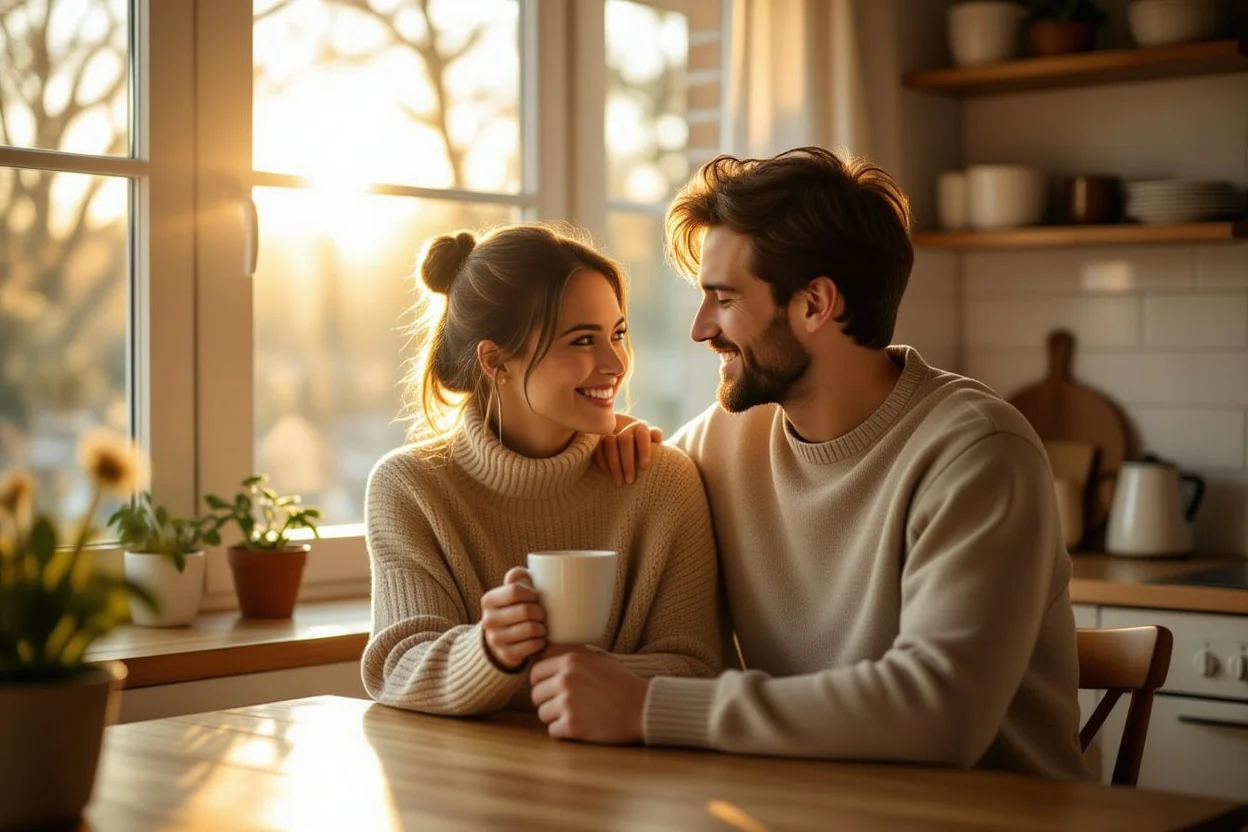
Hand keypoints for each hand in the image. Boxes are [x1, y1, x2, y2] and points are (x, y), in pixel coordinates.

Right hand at [480, 567, 545, 671]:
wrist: (500, 640)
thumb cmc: (513, 609)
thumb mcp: (511, 591)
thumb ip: (516, 577)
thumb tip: (521, 573)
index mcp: (489, 600)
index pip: (515, 590)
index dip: (532, 593)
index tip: (536, 597)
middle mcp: (489, 620)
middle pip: (526, 610)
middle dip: (540, 612)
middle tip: (542, 614)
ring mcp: (496, 639)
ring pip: (531, 628)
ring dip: (542, 627)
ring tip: (542, 626)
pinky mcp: (506, 655)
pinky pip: (532, 646)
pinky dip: (541, 642)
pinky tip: (539, 639)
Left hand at [529, 645, 647, 742]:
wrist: (643, 707)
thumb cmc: (622, 682)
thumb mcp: (599, 658)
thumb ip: (572, 654)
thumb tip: (545, 652)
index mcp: (569, 661)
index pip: (535, 672)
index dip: (541, 682)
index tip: (549, 689)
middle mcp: (565, 680)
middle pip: (536, 694)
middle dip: (547, 701)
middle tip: (563, 705)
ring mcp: (567, 704)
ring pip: (542, 713)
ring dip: (554, 716)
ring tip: (574, 715)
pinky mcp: (572, 726)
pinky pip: (553, 730)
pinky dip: (563, 731)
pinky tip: (578, 726)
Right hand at [592, 415, 663, 484]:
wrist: (628, 448)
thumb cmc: (646, 454)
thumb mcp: (656, 452)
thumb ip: (659, 451)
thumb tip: (664, 454)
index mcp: (642, 429)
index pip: (643, 434)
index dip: (644, 448)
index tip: (645, 466)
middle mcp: (626, 428)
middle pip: (625, 440)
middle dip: (628, 462)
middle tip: (631, 481)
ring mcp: (611, 432)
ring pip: (610, 443)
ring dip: (614, 464)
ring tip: (620, 483)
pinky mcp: (598, 439)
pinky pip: (598, 448)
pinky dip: (603, 463)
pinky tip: (608, 475)